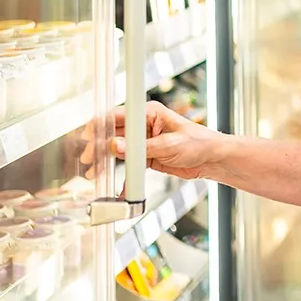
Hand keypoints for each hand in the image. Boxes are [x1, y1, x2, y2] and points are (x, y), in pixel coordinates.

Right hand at [80, 102, 228, 180]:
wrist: (212, 160)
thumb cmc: (198, 143)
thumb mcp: (169, 145)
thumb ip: (141, 148)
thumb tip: (115, 146)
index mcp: (149, 113)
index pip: (118, 115)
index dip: (101, 124)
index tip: (88, 134)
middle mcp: (144, 126)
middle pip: (114, 133)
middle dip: (99, 145)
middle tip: (88, 158)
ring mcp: (144, 142)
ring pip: (119, 150)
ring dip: (107, 160)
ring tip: (94, 172)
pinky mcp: (147, 157)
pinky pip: (130, 165)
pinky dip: (123, 176)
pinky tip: (116, 187)